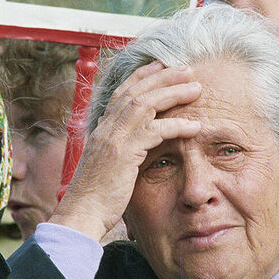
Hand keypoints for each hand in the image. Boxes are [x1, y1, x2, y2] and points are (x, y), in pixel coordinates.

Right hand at [52, 63, 201, 241]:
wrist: (81, 213)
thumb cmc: (96, 196)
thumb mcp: (107, 166)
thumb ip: (119, 151)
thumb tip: (134, 147)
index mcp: (102, 129)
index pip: (122, 92)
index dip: (142, 76)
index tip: (160, 65)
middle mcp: (106, 128)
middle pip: (136, 91)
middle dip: (163, 76)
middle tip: (187, 69)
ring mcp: (114, 138)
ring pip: (146, 104)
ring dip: (173, 93)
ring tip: (196, 88)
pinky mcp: (124, 153)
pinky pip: (155, 131)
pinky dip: (177, 125)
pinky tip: (195, 126)